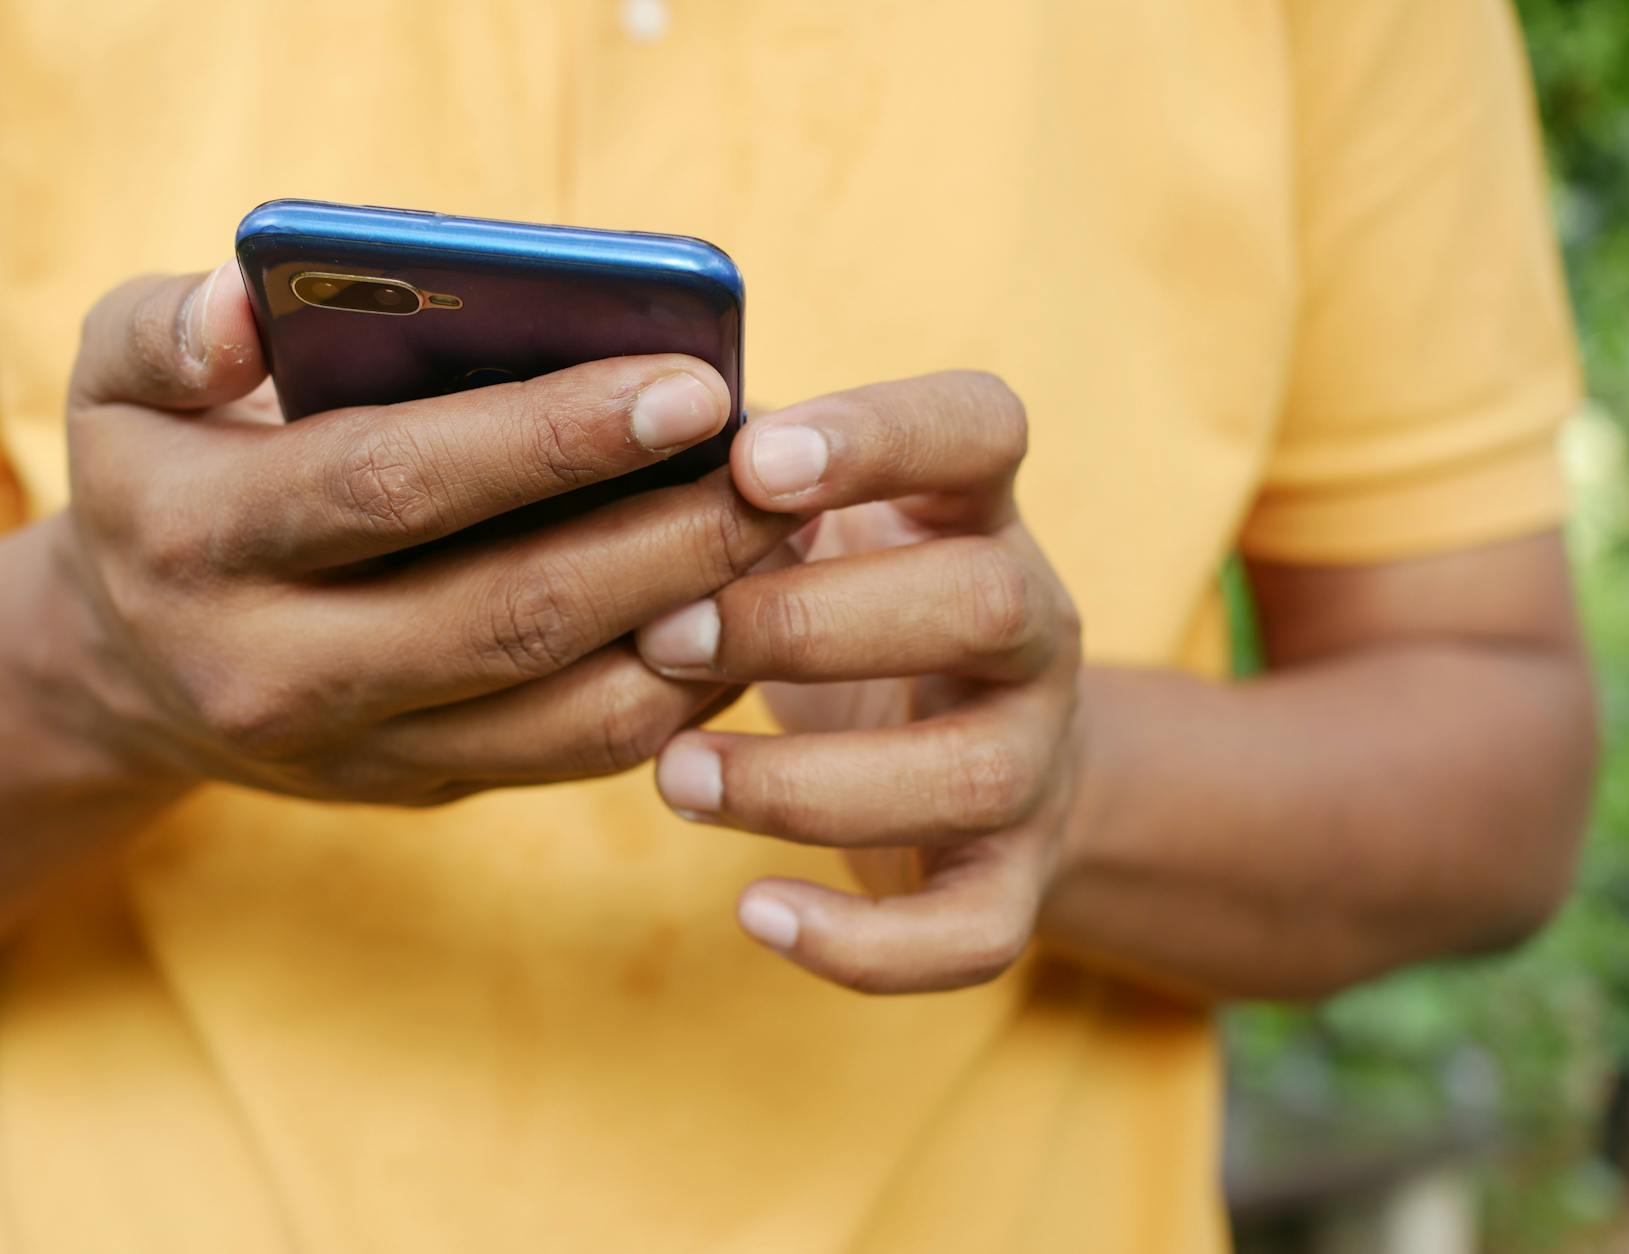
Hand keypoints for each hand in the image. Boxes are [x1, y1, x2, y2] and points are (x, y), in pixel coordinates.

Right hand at [55, 264, 796, 803]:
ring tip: (790, 533)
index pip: (397, 483)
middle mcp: (274, 669)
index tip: (694, 383)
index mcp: (200, 541)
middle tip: (783, 469)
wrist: (132, 667)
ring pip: (564, 712)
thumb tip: (245, 308)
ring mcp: (356, 750)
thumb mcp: (113, 380)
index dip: (552, 437)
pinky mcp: (422, 786)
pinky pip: (576, 755)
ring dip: (698, 626)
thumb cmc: (162, 477)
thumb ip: (166, 328)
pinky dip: (679, 689)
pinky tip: (741, 603)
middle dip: (667, 538)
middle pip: (510, 611)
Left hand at [637, 373, 1079, 993]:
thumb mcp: (813, 529)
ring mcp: (1036, 761)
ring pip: (972, 776)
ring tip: (671, 777)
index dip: (881, 436)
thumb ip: (737, 482)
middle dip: (808, 622)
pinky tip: (754, 910)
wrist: (975, 754)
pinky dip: (861, 942)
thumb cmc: (849, 610)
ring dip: (805, 781)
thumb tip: (591, 436)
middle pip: (985, 604)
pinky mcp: (1012, 882)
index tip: (752, 463)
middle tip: (666, 636)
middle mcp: (1033, 627)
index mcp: (974, 513)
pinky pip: (972, 933)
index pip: (982, 430)